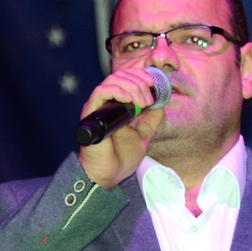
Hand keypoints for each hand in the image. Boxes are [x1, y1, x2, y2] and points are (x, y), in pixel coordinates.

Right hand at [77, 67, 168, 188]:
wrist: (108, 175)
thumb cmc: (121, 158)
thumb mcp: (143, 135)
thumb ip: (151, 121)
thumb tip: (160, 105)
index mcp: (116, 106)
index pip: (126, 78)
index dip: (141, 76)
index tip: (154, 84)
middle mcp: (106, 104)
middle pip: (121, 75)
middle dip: (139, 81)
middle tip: (149, 98)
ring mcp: (98, 107)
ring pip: (112, 80)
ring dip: (132, 86)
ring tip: (142, 102)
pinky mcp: (91, 113)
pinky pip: (100, 92)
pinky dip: (117, 91)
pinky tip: (128, 100)